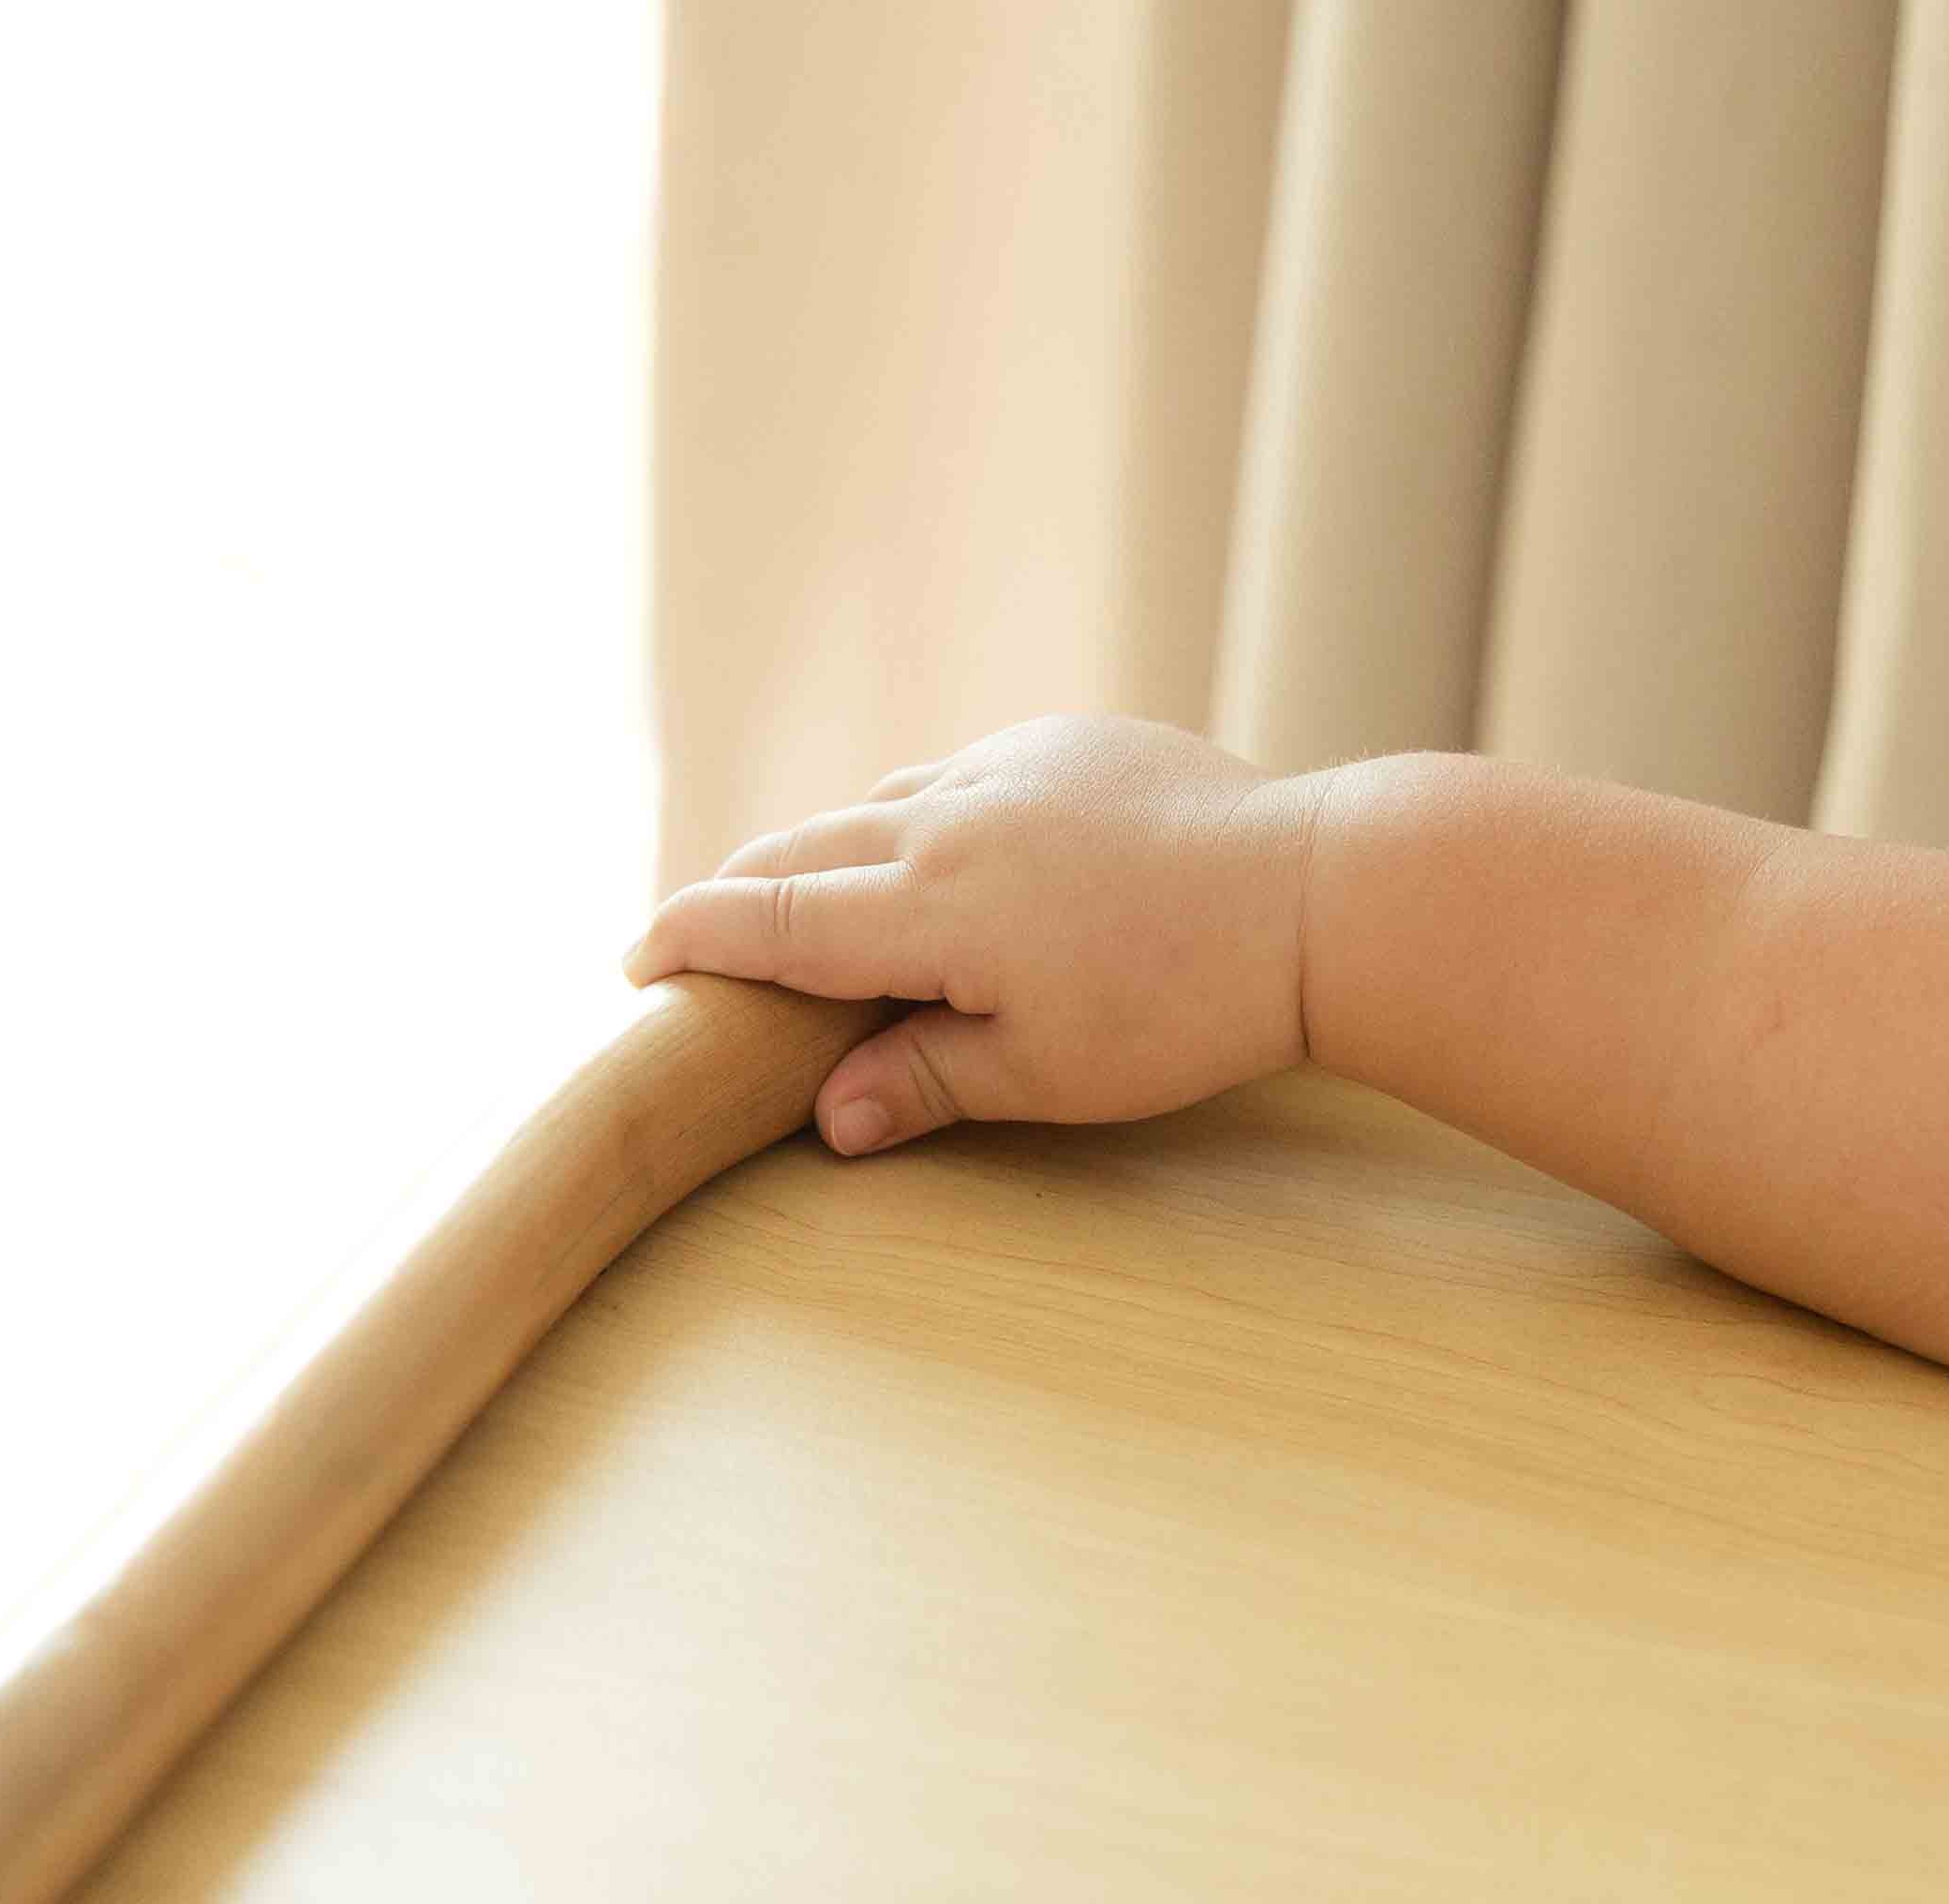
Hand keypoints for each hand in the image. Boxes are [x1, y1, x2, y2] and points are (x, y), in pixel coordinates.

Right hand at [625, 715, 1323, 1153]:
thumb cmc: (1184, 1007)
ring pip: (879, 801)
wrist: (1310, 895)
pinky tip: (940, 854)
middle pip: (805, 848)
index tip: (638, 963)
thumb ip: (930, 1082)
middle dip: (740, 892)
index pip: (771, 919)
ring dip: (830, 850)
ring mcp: (1009, 765)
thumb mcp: (1049, 1074)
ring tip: (811, 899)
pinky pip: (959, 775)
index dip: (693, 939)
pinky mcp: (1067, 742)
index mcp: (931, 905)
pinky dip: (919, 817)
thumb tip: (830, 1116)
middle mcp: (949, 816)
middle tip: (701, 936)